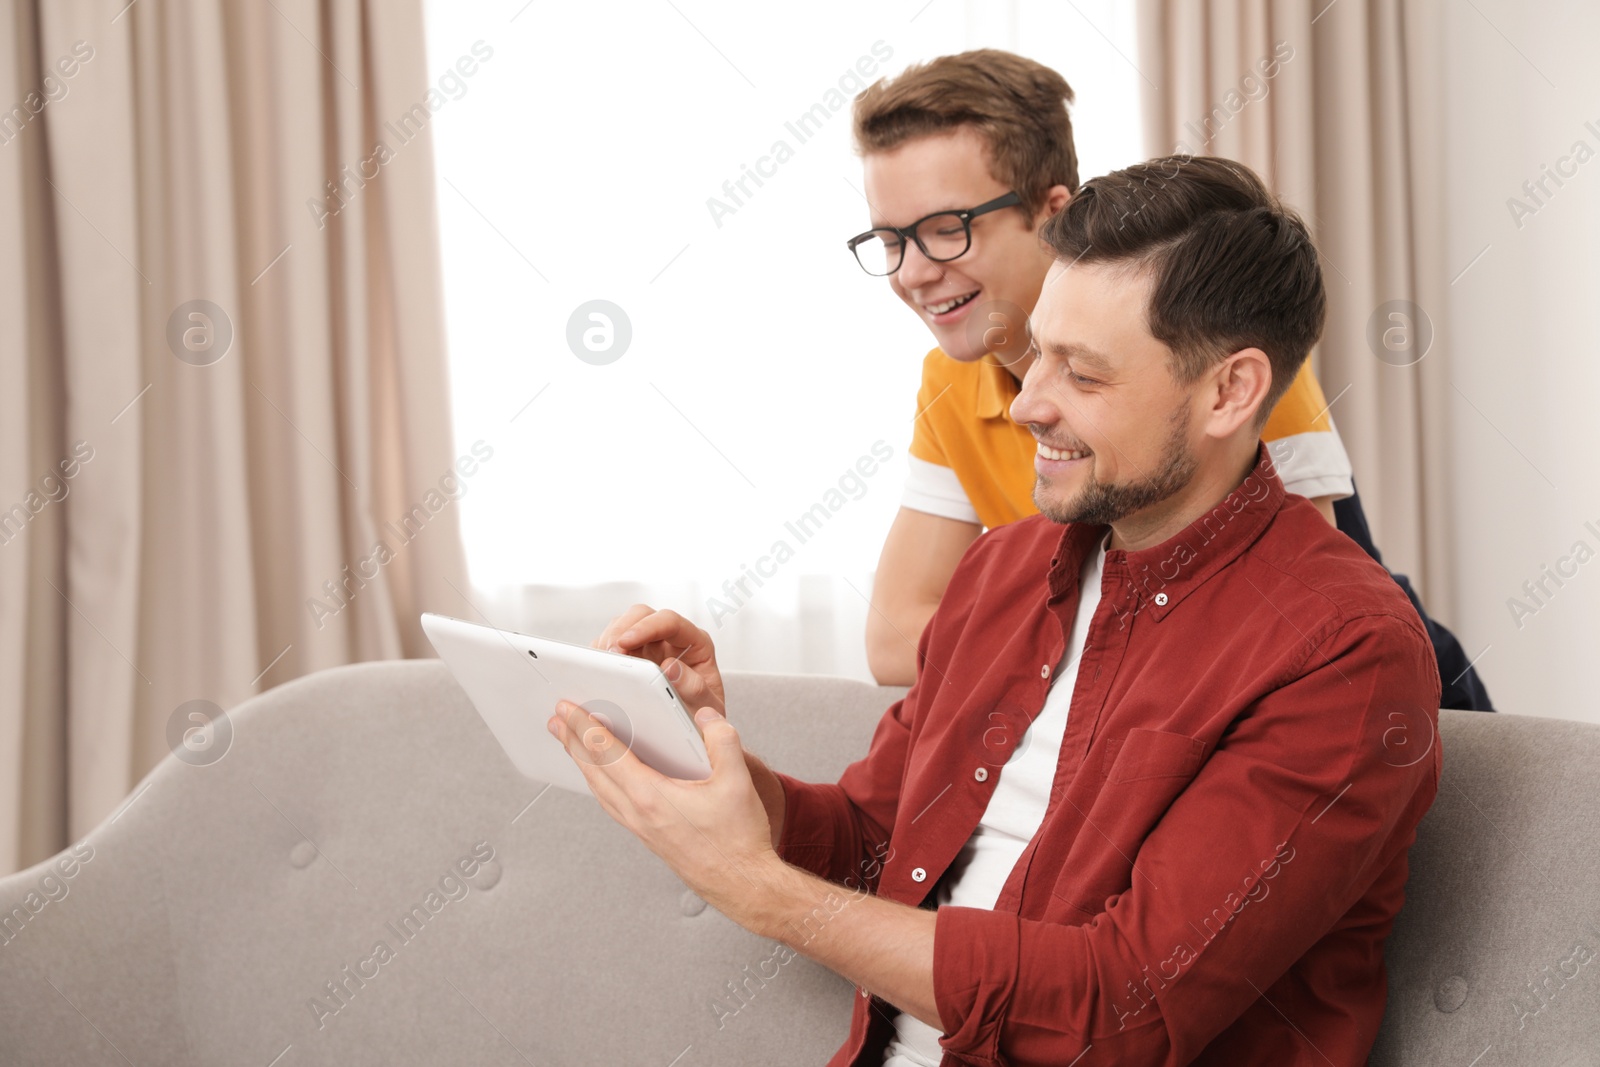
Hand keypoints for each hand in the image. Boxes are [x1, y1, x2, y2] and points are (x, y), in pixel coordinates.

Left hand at [548, 699, 778, 915]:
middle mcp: (638, 814)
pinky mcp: (648, 837)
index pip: (607, 753)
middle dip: (573, 742)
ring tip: (573, 745)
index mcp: (652, 796)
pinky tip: (606, 780)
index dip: (584, 726)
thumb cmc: (738, 840)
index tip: (567, 708)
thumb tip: (706, 716)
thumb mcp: (738, 781)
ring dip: (584, 764)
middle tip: (556, 720)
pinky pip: (612, 804)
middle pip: (594, 771)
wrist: (741, 884)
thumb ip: (722, 739)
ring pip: (600, 791)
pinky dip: (601, 784)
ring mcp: (640, 828)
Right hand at [593, 604, 725, 717]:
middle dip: (621, 630)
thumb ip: (694, 687)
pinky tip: (598, 672)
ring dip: (608, 641)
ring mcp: (648, 647)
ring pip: (621, 625)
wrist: (692, 731)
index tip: (627, 641)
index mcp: (695, 643)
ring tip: (602, 665)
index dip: (646, 627)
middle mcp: (670, 639)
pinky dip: (599, 655)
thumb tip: (671, 667)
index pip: (670, 622)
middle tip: (610, 655)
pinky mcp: (630, 658)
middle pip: (641, 615)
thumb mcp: (706, 706)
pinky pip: (609, 645)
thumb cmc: (702, 714)